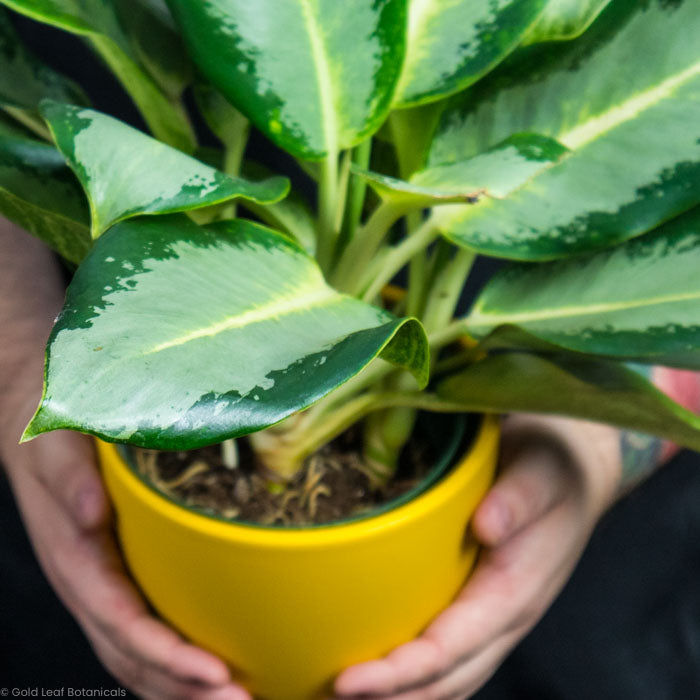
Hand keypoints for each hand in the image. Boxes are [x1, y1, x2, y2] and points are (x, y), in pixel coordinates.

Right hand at [1, 390, 250, 699]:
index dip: (165, 653)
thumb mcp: (54, 443)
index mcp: (75, 556)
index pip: (121, 621)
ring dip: (182, 687)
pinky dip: (173, 661)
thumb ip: (69, 478)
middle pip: (131, 656)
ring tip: (239, 699)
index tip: (214, 672)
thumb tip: (91, 512)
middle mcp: (88, 581)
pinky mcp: (116, 573)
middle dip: (183, 689)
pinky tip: (208, 669)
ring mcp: (101, 583)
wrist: (34, 418)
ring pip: (136, 655)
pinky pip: (141, 629)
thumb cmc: (49, 430)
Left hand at [333, 414, 622, 699]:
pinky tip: (382, 668)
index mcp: (515, 591)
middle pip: (445, 679)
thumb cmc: (553, 470)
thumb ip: (518, 498)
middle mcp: (503, 617)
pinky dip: (413, 673)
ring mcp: (492, 616)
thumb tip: (486, 525)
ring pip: (447, 677)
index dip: (400, 671)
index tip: (349, 680)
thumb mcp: (540, 470)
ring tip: (345, 694)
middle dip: (390, 696)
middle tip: (331, 694)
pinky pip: (447, 653)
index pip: (452, 648)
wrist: (573, 473)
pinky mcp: (479, 604)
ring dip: (400, 694)